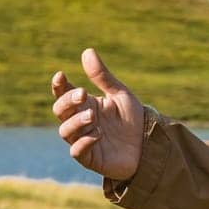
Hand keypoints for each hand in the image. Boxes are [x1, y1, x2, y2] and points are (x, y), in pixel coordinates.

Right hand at [51, 48, 144, 180]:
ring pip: (65, 131)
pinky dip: (83, 142)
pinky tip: (98, 135)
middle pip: (59, 111)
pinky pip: (76, 151)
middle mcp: (79, 121)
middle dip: (67, 102)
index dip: (59, 86)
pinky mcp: (89, 157)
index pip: (63, 94)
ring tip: (93, 117)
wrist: (149, 144)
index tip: (61, 75)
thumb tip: (87, 51)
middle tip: (83, 95)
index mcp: (85, 104)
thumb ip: (102, 77)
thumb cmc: (132, 119)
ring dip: (76, 122)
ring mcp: (82, 139)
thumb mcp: (120, 94)